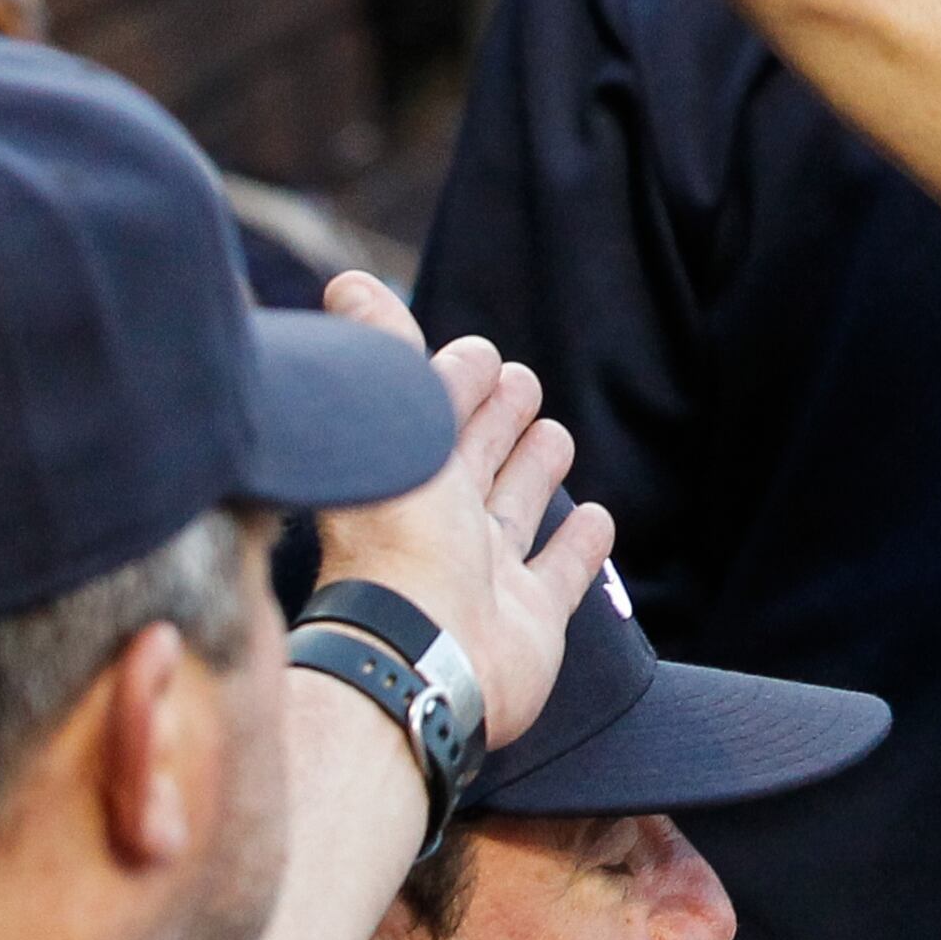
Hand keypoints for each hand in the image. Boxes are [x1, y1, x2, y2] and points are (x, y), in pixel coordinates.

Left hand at [310, 273, 610, 748]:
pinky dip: (580, 545)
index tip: (475, 355)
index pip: (436, 414)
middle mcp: (444, 523)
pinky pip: (561, 574)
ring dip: (536, 470)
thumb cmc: (400, 538)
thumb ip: (379, 350)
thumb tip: (345, 282)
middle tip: (519, 382)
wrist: (425, 657)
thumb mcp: (392, 422)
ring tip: (553, 437)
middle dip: (499, 416)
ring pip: (518, 508)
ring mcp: (489, 573)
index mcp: (409, 476)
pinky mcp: (532, 619)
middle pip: (479, 457)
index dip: (455, 380)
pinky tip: (595, 519)